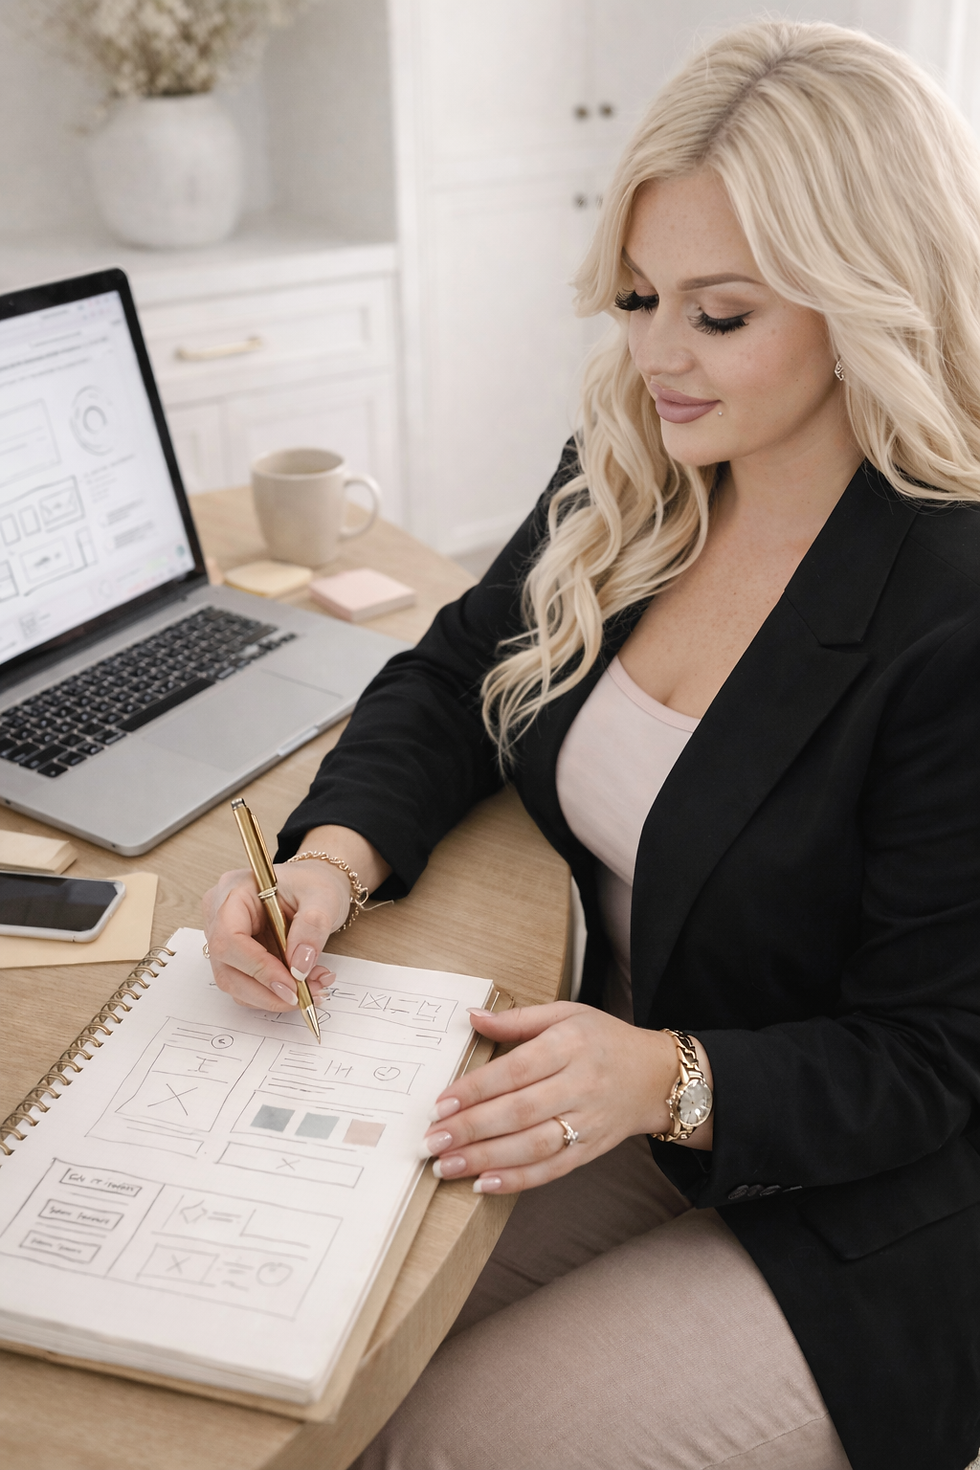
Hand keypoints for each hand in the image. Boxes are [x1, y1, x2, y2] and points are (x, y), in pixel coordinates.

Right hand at [202, 860, 349, 1010]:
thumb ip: (312, 927)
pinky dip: (274, 994)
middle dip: (268, 991)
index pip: (229, 937)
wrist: (314, 888)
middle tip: (307, 995)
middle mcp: (220, 915)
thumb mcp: (323, 898)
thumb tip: (299, 966)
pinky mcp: (235, 957)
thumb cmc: (313, 884)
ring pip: (235, 983)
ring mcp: (224, 938)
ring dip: (274, 996)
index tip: (292, 986)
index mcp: (234, 892)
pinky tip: (304, 984)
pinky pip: (246, 985)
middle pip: (226, 967)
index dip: (258, 968)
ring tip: (314, 988)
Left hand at [419, 1003, 706, 1194]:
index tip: (440, 1104)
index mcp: (570, 1045)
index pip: (516, 1070)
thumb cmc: (603, 1040)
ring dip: (486, 1159)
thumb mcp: (566, 1014)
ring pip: (533, 1146)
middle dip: (471, 1129)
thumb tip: (471, 1018)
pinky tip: (484, 1184)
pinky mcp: (591, 1150)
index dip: (476, 1089)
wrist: (656, 1076)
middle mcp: (581, 1084)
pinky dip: (517, 1181)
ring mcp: (588, 1122)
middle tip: (432, 1140)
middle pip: (520, 1112)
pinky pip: (552, 1170)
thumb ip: (518, 1019)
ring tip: (446, 1166)